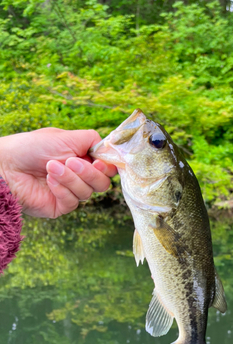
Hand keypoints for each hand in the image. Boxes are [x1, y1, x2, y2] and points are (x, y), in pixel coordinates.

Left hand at [0, 127, 116, 217]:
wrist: (6, 165)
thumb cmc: (31, 147)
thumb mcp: (66, 137)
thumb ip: (92, 140)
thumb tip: (111, 148)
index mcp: (83, 159)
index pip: (108, 168)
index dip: (108, 166)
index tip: (99, 162)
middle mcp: (79, 176)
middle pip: (103, 183)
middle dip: (89, 173)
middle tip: (71, 162)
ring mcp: (70, 192)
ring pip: (88, 192)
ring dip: (70, 178)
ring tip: (51, 167)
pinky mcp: (60, 206)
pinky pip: (73, 202)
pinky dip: (62, 189)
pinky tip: (49, 181)